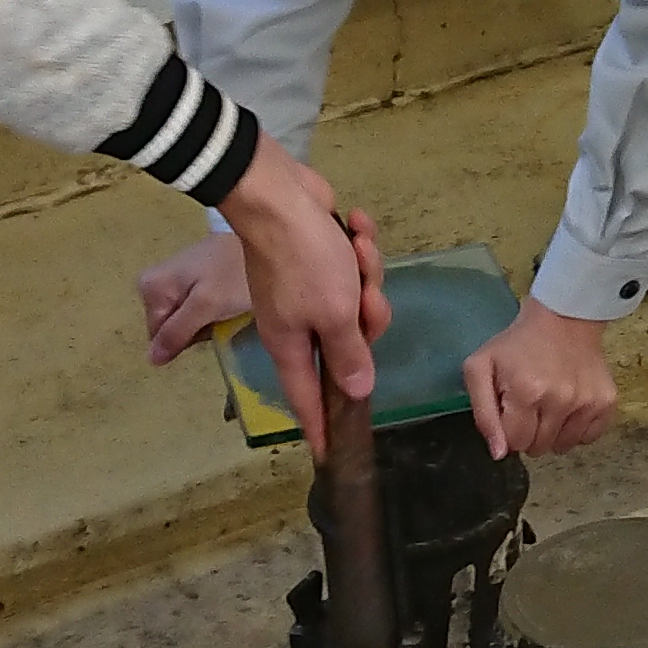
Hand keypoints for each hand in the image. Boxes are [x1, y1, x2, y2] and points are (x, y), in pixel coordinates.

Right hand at [137, 229, 249, 366]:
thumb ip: (177, 333)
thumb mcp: (205, 307)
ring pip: (184, 322)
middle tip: (219, 315)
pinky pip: (195, 310)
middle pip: (169, 329)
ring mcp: (174, 280)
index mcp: (150, 287)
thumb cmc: (234, 274)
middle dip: (195, 331)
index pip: (159, 337)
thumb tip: (151, 359)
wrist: (264, 239)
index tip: (209, 324)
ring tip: (226, 307)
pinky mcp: (193, 279)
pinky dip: (211, 313)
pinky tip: (227, 302)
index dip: (186, 339)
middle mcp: (154, 282)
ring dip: (206, 323)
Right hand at [212, 144, 384, 458]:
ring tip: (357, 247)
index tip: (330, 454)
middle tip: (365, 296)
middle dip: (367, 318)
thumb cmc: (304, 259)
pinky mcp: (321, 258)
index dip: (320, 427)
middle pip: (348, 343)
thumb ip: (349, 354)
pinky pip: (351, 265)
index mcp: (292, 344)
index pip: (308, 399)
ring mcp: (307, 289)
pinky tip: (355, 226)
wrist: (280, 193)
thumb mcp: (334, 313)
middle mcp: (297, 322)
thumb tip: (357, 391)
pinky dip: (357, 245)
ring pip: (357, 300)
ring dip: (366, 273)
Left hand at [465, 306, 619, 457]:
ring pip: (563, 446)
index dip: (509, 428)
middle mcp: (560, 401)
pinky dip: (577, 429)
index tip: (511, 408)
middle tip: (529, 404)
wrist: (563, 317)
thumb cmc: (517, 344)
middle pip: (538, 448)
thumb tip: (499, 453)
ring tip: (549, 405)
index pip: (515, 443)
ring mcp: (586, 403)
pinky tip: (569, 407)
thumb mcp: (481, 368)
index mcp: (526, 393)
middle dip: (529, 432)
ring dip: (553, 433)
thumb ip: (483, 413)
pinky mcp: (606, 402)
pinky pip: (589, 438)